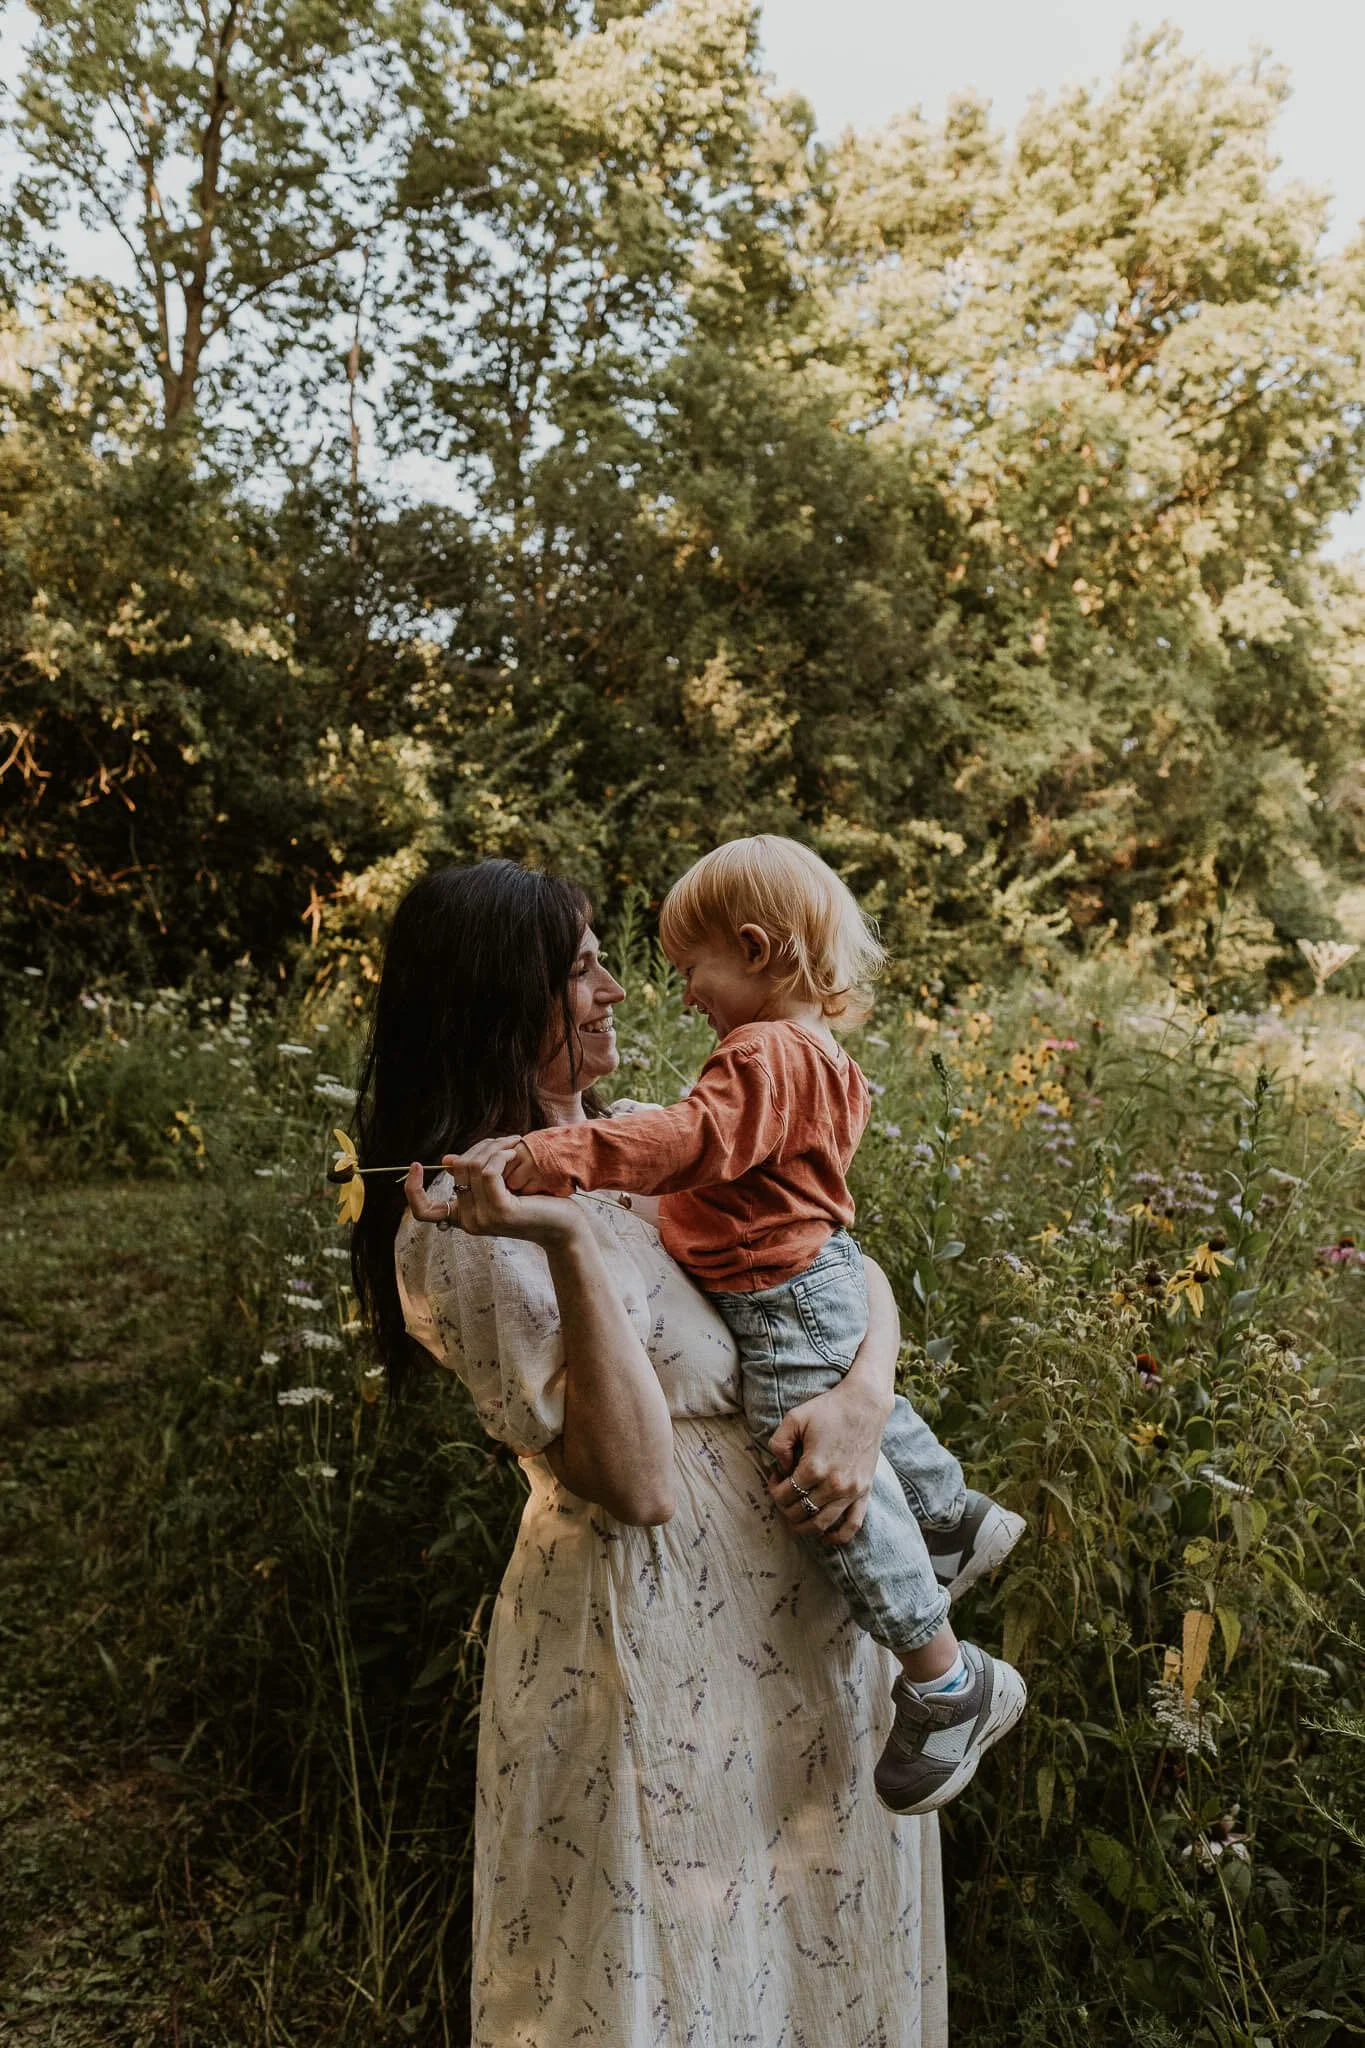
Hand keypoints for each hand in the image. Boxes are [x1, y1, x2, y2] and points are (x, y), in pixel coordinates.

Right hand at [404, 1139, 581, 1248]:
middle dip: (479, 1147)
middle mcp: (468, 1222)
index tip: (415, 1165)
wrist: (564, 1226)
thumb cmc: (535, 1203)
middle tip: (503, 1141)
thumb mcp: (499, 1186)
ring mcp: (483, 1219)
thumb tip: (447, 1160)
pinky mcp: (500, 1212)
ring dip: (494, 1147)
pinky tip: (514, 1153)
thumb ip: (475, 1175)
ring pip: (473, 1166)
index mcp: (463, 1218)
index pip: (423, 1212)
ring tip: (512, 1144)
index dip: (412, 1189)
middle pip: (457, 1169)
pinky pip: (489, 1172)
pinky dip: (500, 1156)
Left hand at [766, 1375, 886, 1546]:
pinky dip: (837, 1537)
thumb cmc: (828, 1409)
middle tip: (784, 1491)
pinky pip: (852, 1525)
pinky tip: (824, 1537)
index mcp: (814, 1467)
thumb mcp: (794, 1418)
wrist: (865, 1404)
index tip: (776, 1476)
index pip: (784, 1495)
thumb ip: (778, 1444)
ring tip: (795, 1515)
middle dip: (785, 1507)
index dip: (773, 1489)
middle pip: (799, 1513)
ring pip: (821, 1525)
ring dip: (803, 1526)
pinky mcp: (865, 1492)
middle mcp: (834, 1484)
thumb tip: (781, 1469)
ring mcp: (852, 1491)